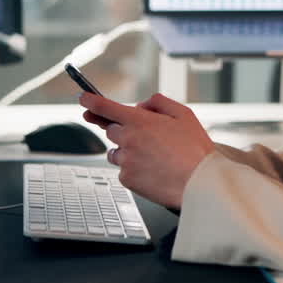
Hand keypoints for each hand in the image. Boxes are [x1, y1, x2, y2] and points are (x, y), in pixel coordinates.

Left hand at [78, 92, 214, 209]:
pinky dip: (134, 170)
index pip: (105, 107)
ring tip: (154, 157)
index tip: (83, 99)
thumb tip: (141, 105)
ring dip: (127, 151)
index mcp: (139, 121)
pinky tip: (153, 171)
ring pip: (116, 152)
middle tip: (142, 137)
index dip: (90, 101)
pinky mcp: (127, 180)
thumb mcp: (183, 114)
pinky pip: (123, 171)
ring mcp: (126, 161)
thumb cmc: (195, 150)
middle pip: (111, 130)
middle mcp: (128, 140)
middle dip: (123, 130)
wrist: (199, 183)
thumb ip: (158, 103)